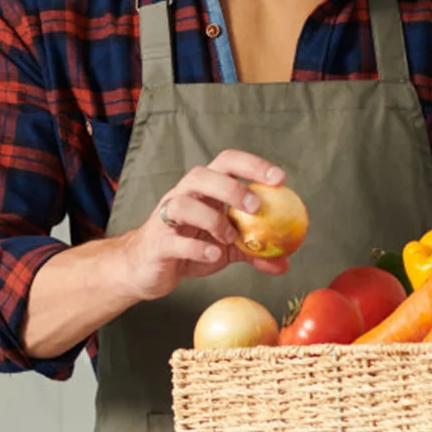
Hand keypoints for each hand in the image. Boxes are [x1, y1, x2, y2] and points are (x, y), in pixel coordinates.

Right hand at [120, 150, 290, 302]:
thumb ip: (253, 251)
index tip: (280, 179)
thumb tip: (285, 262)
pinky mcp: (157, 242)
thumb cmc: (188, 248)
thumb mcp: (225, 248)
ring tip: (230, 237)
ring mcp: (167, 217)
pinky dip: (197, 247)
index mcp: (204, 189)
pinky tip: (213, 256)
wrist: (146, 268)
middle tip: (256, 207)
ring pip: (184, 203)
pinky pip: (175, 240)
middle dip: (232, 188)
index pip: (228, 163)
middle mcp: (184, 195)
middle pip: (204, 175)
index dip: (254, 165)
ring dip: (212, 219)